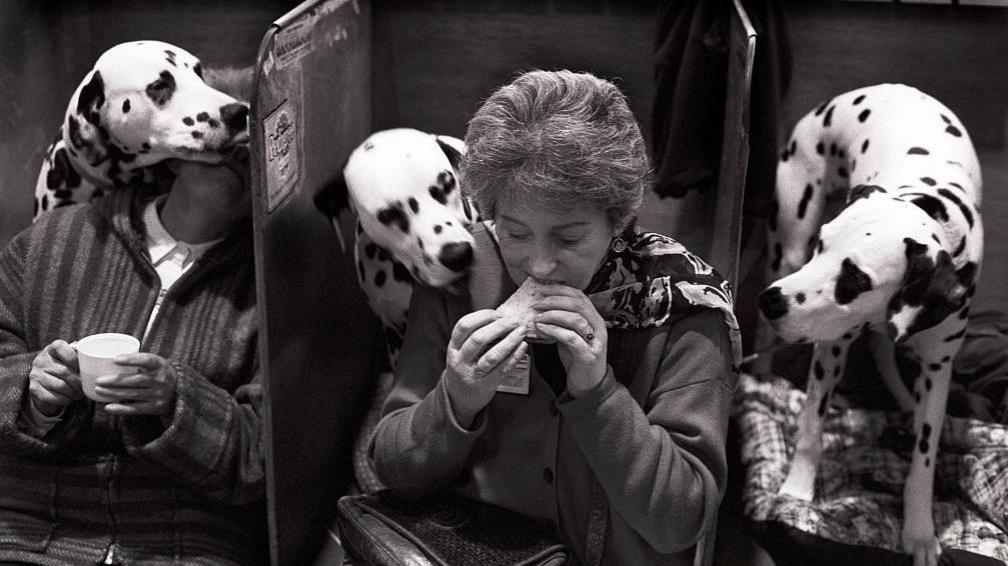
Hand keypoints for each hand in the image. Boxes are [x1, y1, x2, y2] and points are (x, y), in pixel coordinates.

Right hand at [28, 340, 83, 416]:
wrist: (44, 380)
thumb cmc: (64, 366)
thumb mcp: (70, 358)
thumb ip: (81, 357)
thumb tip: (100, 364)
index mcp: (51, 348)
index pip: (61, 347)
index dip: (74, 358)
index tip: (84, 367)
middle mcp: (41, 360)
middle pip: (65, 371)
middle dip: (79, 382)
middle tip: (86, 387)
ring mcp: (35, 374)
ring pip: (61, 386)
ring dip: (74, 392)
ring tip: (80, 393)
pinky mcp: (34, 388)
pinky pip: (53, 397)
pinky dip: (66, 400)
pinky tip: (71, 398)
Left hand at [95, 353, 176, 417]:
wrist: (179, 392)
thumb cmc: (159, 374)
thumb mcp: (156, 364)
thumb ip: (140, 361)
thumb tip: (108, 359)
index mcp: (161, 365)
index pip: (147, 360)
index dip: (131, 360)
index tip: (115, 359)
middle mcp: (161, 380)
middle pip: (136, 380)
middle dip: (115, 381)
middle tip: (99, 380)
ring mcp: (159, 395)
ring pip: (132, 394)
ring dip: (113, 393)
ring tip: (98, 390)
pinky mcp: (155, 408)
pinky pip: (135, 409)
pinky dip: (120, 408)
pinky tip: (108, 407)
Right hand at [444, 310, 527, 427]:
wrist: (459, 398)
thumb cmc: (464, 369)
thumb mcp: (460, 352)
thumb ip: (473, 336)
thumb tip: (499, 318)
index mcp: (453, 348)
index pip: (463, 326)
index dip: (481, 316)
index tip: (496, 313)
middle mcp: (460, 360)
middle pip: (478, 339)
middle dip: (498, 326)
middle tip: (513, 321)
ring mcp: (473, 373)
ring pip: (492, 355)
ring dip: (509, 341)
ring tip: (521, 331)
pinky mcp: (487, 384)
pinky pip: (503, 368)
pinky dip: (515, 356)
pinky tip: (523, 346)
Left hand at [533, 285, 607, 396]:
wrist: (588, 384)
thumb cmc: (576, 357)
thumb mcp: (569, 333)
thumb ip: (561, 320)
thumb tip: (541, 305)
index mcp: (594, 318)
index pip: (579, 296)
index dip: (560, 290)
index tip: (542, 288)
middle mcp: (598, 326)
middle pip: (578, 304)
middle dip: (555, 300)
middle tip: (537, 302)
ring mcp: (595, 341)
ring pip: (575, 319)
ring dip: (553, 314)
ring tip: (537, 316)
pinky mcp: (588, 355)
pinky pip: (570, 338)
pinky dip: (554, 330)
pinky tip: (542, 329)